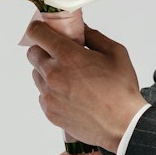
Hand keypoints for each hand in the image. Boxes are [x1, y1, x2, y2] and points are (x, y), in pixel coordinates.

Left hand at [22, 21, 146, 149]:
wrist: (123, 125)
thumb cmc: (121, 90)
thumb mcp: (115, 53)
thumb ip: (94, 36)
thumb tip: (81, 29)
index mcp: (68, 56)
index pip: (37, 33)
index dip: (39, 28)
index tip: (43, 29)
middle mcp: (53, 74)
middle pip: (33, 54)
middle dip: (44, 50)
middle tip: (60, 55)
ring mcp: (49, 95)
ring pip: (37, 75)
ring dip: (47, 72)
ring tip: (70, 78)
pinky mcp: (50, 112)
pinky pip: (43, 96)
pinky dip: (53, 92)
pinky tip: (72, 95)